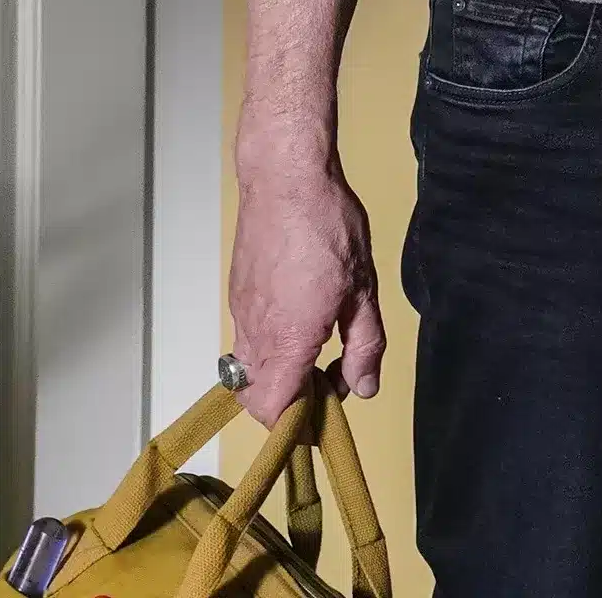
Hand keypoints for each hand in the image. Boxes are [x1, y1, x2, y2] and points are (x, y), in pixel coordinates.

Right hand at [227, 135, 384, 424]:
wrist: (284, 179)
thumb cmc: (330, 228)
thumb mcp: (363, 288)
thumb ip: (364, 345)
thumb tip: (363, 389)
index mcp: (290, 339)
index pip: (276, 409)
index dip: (300, 423)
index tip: (327, 411)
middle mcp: (257, 334)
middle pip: (256, 398)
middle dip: (287, 404)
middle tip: (326, 379)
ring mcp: (241, 314)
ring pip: (248, 370)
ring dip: (277, 375)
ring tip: (317, 346)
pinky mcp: (237, 295)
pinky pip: (245, 340)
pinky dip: (268, 348)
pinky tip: (300, 317)